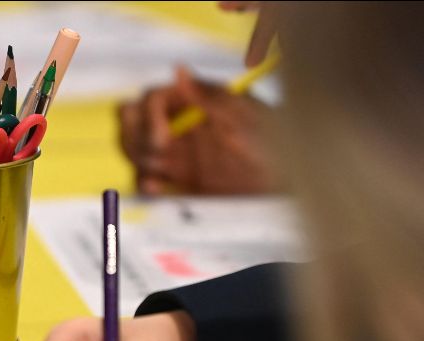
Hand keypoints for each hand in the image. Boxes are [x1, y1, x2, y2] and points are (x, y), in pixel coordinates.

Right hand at [118, 66, 277, 194]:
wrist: (289, 174)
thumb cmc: (272, 137)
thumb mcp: (243, 113)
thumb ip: (208, 95)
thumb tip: (179, 70)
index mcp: (191, 102)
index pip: (151, 100)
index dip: (150, 116)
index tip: (164, 136)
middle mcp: (179, 126)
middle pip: (135, 124)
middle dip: (136, 137)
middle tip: (156, 153)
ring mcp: (179, 154)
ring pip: (138, 152)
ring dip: (139, 159)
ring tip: (155, 172)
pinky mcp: (183, 180)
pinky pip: (153, 181)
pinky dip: (148, 184)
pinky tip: (155, 187)